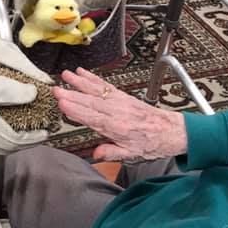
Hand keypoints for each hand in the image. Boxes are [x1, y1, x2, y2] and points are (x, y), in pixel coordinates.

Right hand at [0, 44, 48, 153]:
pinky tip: (2, 121)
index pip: (17, 140)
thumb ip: (14, 89)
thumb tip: (34, 93)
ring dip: (12, 137)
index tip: (47, 132)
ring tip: (24, 127)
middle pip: (6, 146)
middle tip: (39, 132)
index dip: (35, 137)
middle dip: (25, 140)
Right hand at [53, 67, 186, 160]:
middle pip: (92, 102)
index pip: (93, 118)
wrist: (171, 131)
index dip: (77, 111)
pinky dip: (92, 78)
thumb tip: (97, 153)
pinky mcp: (122, 96)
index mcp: (119, 128)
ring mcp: (120, 102)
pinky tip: (82, 73)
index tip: (63, 104)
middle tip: (57, 89)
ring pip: (97, 91)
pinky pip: (105, 86)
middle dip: (73, 95)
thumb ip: (113, 152)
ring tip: (66, 75)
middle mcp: (118, 112)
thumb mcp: (132, 154)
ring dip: (80, 82)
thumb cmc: (151, 143)